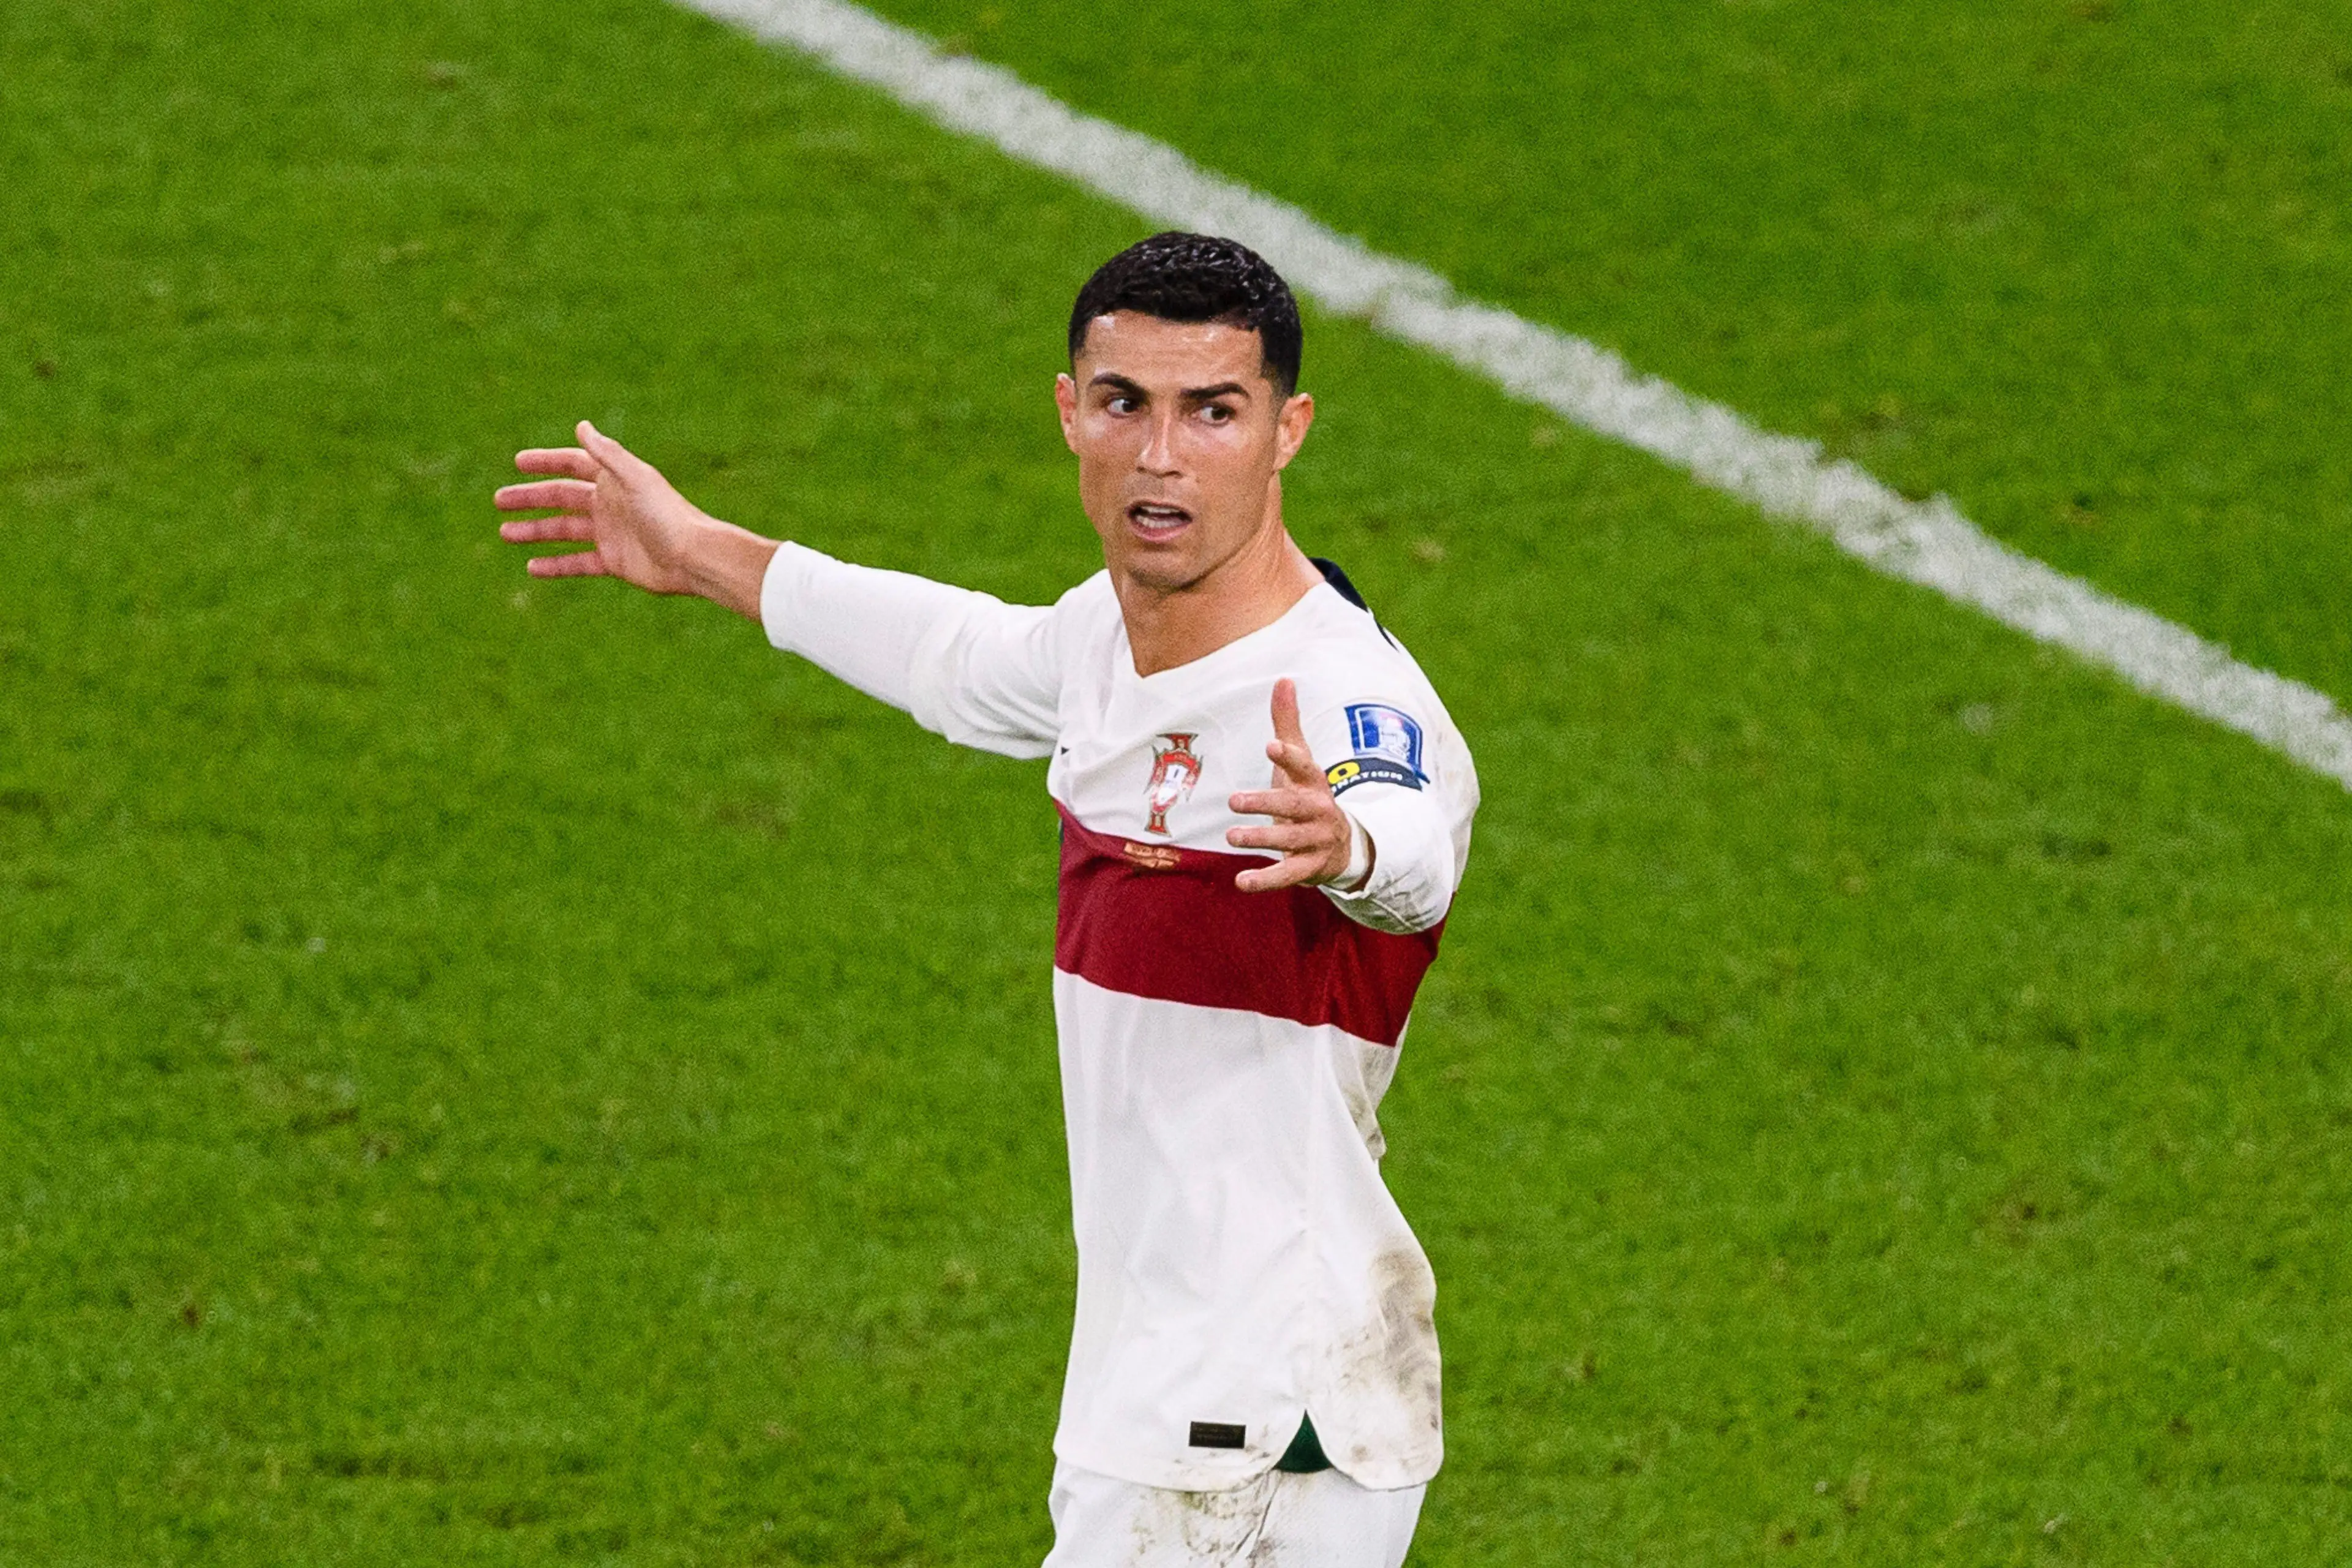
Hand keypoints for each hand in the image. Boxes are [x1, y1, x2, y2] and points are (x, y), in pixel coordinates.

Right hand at [494, 422, 775, 617]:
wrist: (695, 558)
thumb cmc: (668, 515)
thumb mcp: (636, 479)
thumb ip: (607, 454)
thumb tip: (581, 425)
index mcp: (614, 480)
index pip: (573, 465)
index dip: (546, 463)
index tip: (517, 463)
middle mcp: (610, 504)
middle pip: (562, 498)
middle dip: (531, 498)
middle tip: (499, 501)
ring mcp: (610, 534)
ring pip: (564, 530)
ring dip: (535, 531)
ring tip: (506, 533)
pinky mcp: (614, 561)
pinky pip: (577, 563)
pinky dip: (555, 565)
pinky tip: (532, 567)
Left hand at [1227, 678, 1371, 892]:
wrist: (1343, 846)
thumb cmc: (1309, 795)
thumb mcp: (1301, 762)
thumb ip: (1288, 724)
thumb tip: (1284, 679)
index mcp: (1314, 782)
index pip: (1304, 766)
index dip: (1288, 757)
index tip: (1271, 746)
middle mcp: (1318, 810)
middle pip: (1293, 806)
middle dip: (1265, 803)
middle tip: (1233, 800)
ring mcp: (1316, 841)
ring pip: (1289, 840)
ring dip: (1260, 838)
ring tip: (1231, 836)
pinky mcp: (1310, 868)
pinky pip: (1288, 875)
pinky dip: (1265, 880)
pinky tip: (1242, 881)